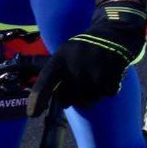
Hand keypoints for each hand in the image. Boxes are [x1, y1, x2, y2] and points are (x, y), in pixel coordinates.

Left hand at [28, 0, 146, 116]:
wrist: (114, 33)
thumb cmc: (85, 48)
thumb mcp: (65, 54)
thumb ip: (55, 74)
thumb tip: (46, 91)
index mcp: (59, 59)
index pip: (44, 82)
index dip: (37, 99)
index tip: (33, 114)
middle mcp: (74, 64)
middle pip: (70, 99)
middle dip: (76, 99)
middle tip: (82, 89)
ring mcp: (93, 69)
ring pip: (91, 99)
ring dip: (95, 94)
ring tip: (98, 79)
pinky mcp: (111, 71)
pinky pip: (108, 93)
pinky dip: (111, 88)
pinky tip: (110, 76)